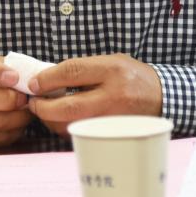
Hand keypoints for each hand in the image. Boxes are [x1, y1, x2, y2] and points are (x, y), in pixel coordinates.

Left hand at [26, 54, 162, 136]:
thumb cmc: (132, 76)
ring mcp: (114, 119)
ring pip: (72, 126)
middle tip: (32, 102)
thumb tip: (48, 78)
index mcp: (112, 70)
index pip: (72, 72)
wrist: (162, 96)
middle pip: (69, 107)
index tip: (33, 83)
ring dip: (51, 120)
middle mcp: (114, 95)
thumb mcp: (112, 61)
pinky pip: (82, 134)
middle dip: (43, 107)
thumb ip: (84, 69)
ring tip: (43, 111)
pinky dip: (65, 128)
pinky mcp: (113, 135)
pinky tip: (59, 120)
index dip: (47, 78)